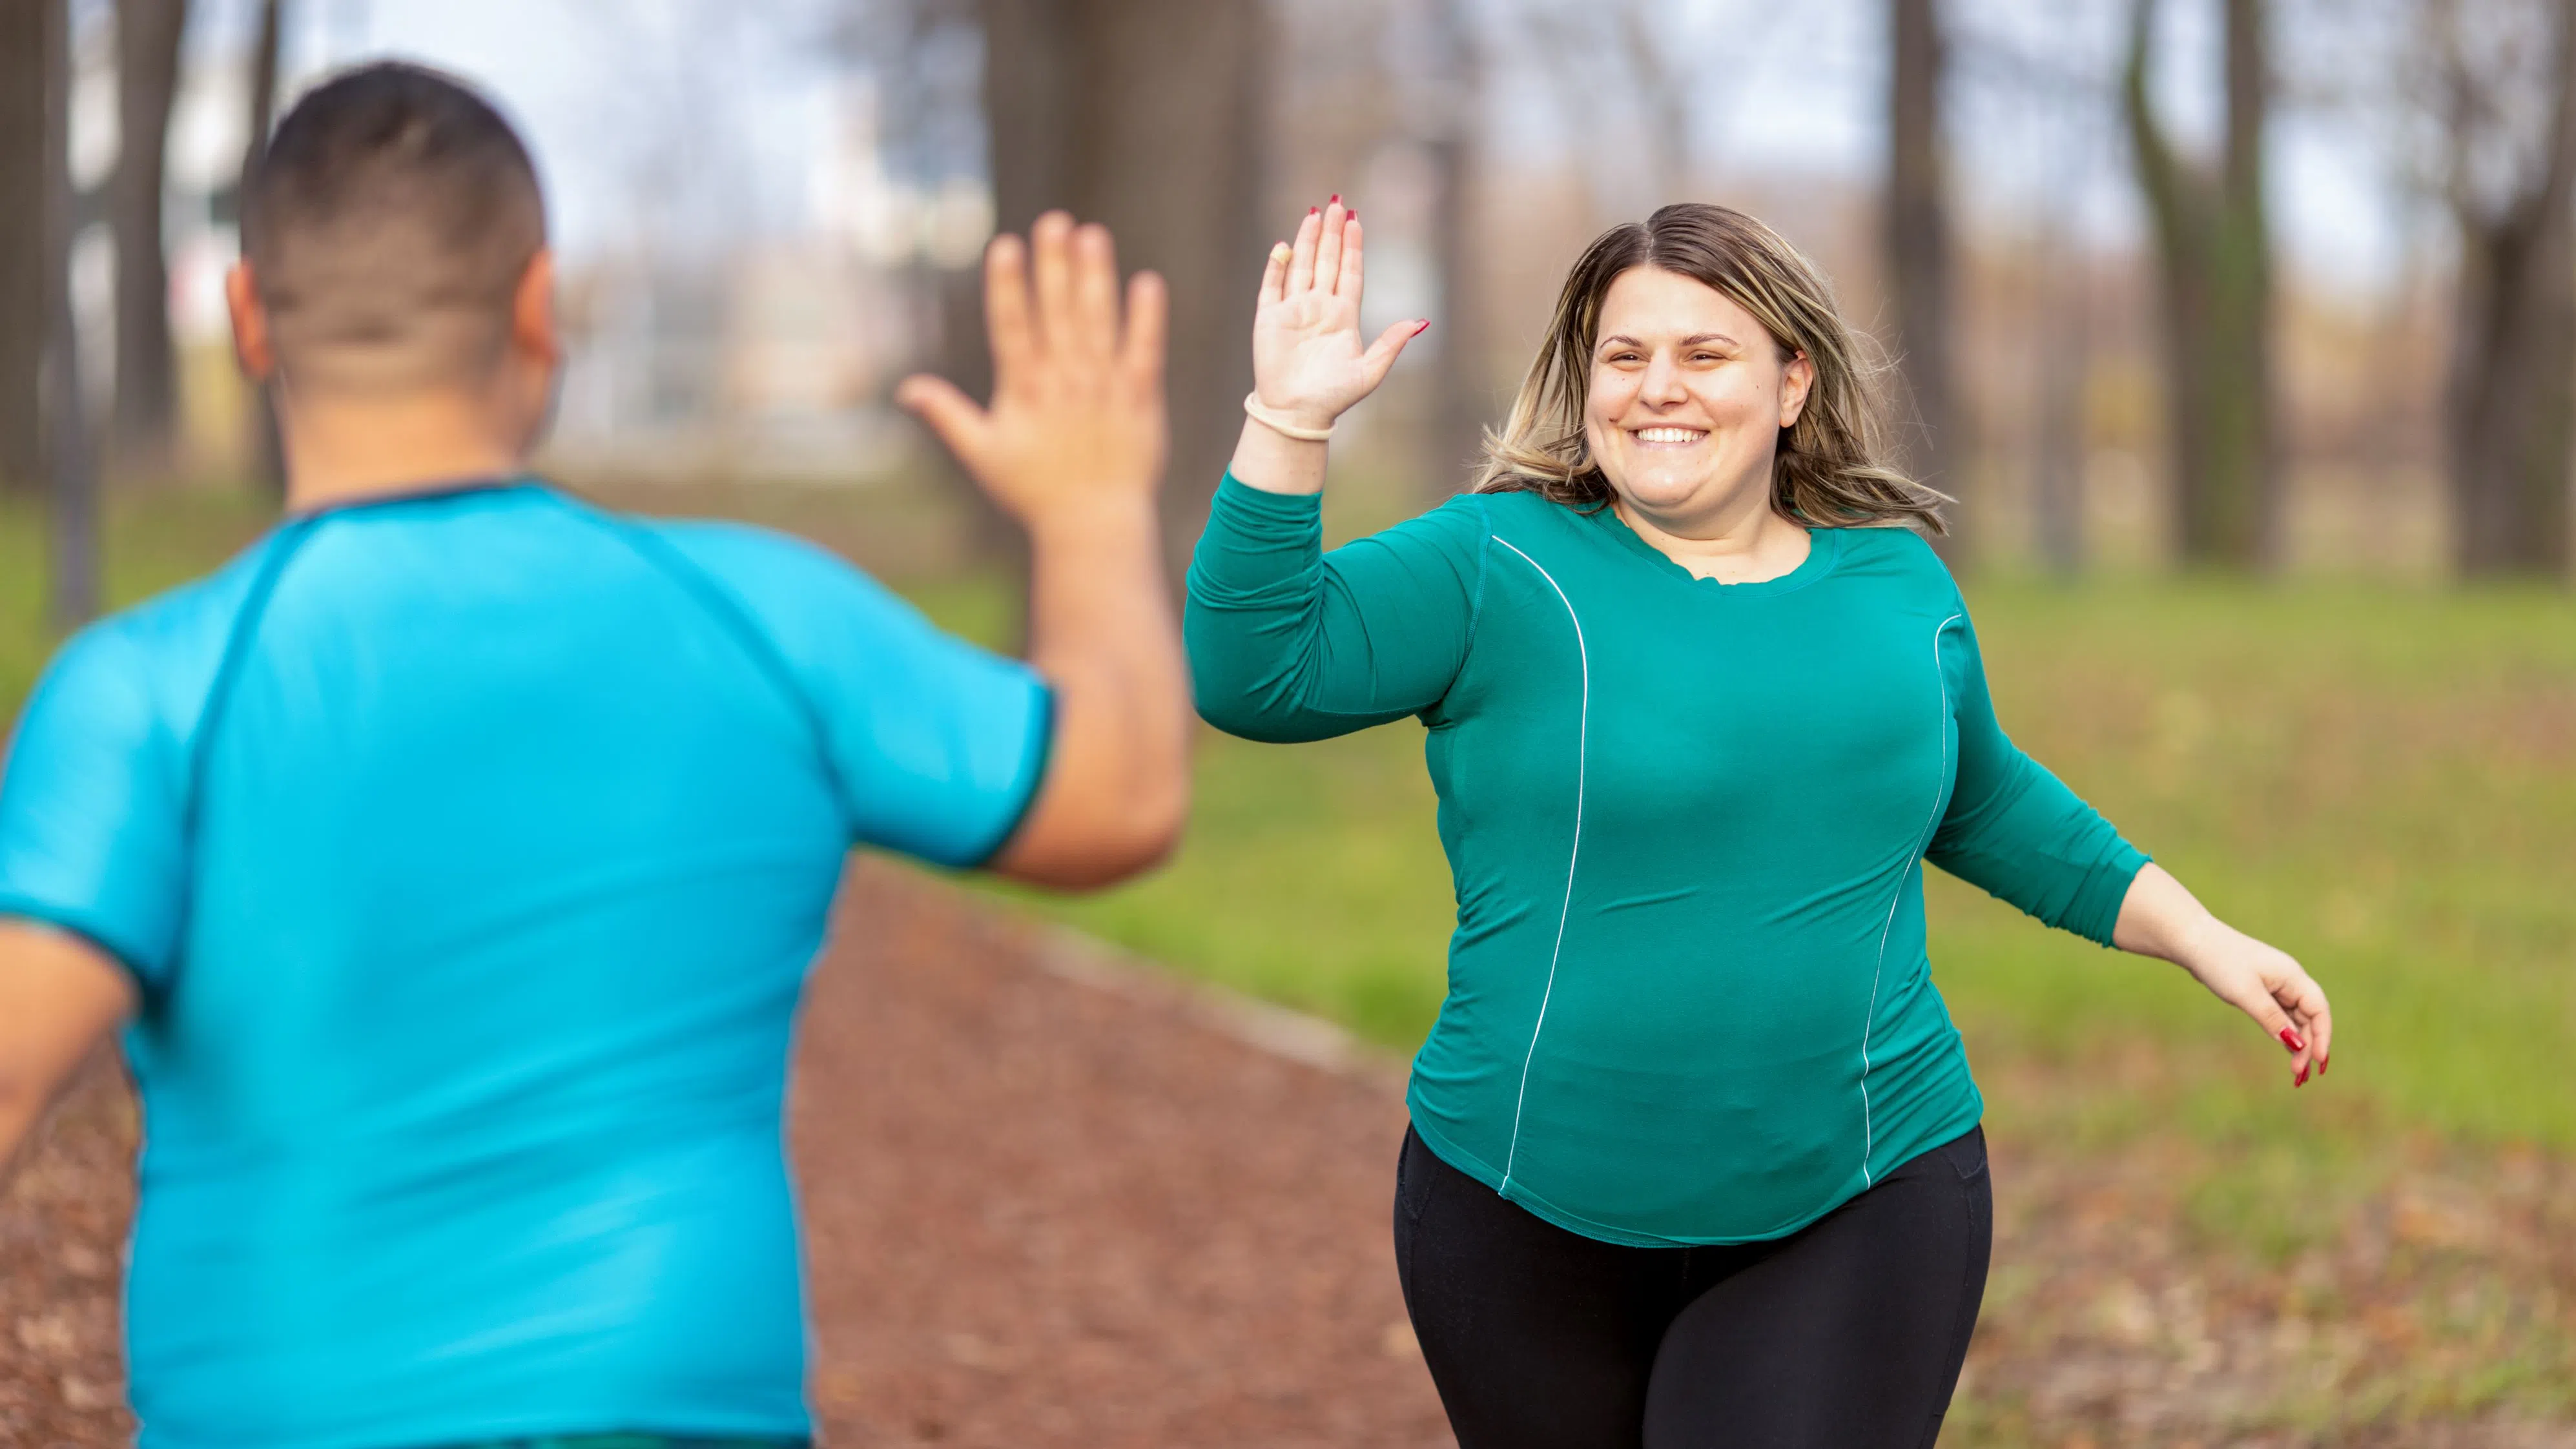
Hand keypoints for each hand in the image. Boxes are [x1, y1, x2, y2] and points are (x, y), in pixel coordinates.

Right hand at [897, 212, 1167, 532]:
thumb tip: (906, 388)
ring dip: (1096, 278)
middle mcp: (1064, 382)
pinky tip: (1148, 283)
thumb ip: (947, 415)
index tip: (1007, 245)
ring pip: (1099, 323)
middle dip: (1054, 265)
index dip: (1009, 286)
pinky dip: (1148, 319)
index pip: (1013, 327)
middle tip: (1054, 221)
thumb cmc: (1034, 493)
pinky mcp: (1140, 399)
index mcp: (1024, 390)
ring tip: (1092, 236)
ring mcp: (1104, 388)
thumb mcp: (983, 455)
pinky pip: (1145, 351)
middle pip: (1058, 313)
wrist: (1094, 526)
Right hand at [1251, 197, 1426, 430]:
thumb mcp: (1370, 372)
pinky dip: (1276, 266)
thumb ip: (1391, 345)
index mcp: (1343, 316)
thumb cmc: (1334, 397)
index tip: (1357, 221)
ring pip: (1301, 266)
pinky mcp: (1269, 319)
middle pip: (1327, 261)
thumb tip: (1420, 322)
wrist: (1298, 414)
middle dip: (1333, 233)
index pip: (1350, 272)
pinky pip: (1272, 286)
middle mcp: (1319, 307)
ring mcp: (1293, 311)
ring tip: (1315, 214)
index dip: (1354, 247)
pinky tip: (1283, 247)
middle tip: (1338, 203)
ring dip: (1308, 241)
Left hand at [2176, 922, 2333, 1085]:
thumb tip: (2295, 1045)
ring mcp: (2277, 984)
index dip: (2323, 1036)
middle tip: (2299, 1074)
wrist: (2195, 941)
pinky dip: (2285, 1033)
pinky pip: (2282, 1015)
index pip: (2319, 1009)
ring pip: (2297, 1018)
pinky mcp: (2263, 990)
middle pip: (2310, 1017)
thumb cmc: (2220, 963)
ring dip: (2298, 1043)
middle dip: (2308, 1046)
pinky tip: (2287, 1050)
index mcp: (2292, 976)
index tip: (2319, 1061)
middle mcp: (2289, 980)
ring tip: (2296, 1071)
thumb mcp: (2246, 994)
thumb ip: (2272, 1018)